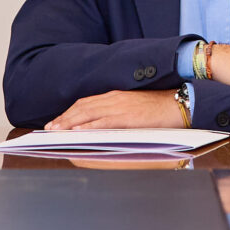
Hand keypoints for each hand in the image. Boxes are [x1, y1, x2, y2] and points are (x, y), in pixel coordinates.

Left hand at [47, 88, 185, 130]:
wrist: (178, 104)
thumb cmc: (159, 107)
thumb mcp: (135, 106)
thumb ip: (119, 111)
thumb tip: (105, 124)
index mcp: (116, 95)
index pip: (86, 103)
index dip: (70, 112)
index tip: (58, 120)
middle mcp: (114, 98)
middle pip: (82, 107)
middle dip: (64, 118)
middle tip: (50, 128)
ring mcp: (119, 107)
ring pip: (88, 114)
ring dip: (70, 123)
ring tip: (56, 132)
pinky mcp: (126, 117)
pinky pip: (101, 123)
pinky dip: (86, 128)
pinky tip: (77, 133)